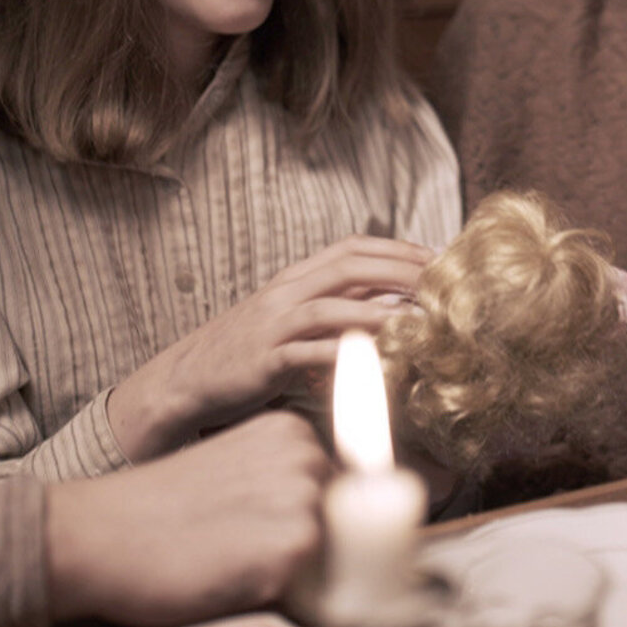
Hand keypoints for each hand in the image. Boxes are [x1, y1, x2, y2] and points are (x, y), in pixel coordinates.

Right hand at [46, 409, 329, 626]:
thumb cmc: (158, 509)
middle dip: (311, 548)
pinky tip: (232, 578)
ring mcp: (304, 500)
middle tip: (244, 552)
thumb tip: (336, 515)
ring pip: (333, 558)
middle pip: (345, 524)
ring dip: (297, 574)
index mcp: (291, 432)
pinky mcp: (293, 546)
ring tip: (235, 563)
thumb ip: (281, 481)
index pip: (340, 488)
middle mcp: (308, 457)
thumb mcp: (232, 468)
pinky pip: (313, 589)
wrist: (100, 534)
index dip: (312, 521)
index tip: (266, 533)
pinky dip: (279, 596)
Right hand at [112, 236, 432, 458]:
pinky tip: (376, 362)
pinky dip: (344, 355)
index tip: (437, 259)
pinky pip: (309, 353)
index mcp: (294, 278)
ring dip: (380, 312)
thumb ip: (333, 308)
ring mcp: (273, 325)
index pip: (351, 247)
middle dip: (399, 271)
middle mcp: (285, 293)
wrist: (186, 379)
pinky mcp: (264, 361)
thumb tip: (390, 303)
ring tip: (420, 323)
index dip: (397, 249)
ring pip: (332, 306)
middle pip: (348, 266)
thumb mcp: (290, 320)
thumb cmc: (247, 352)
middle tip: (440, 285)